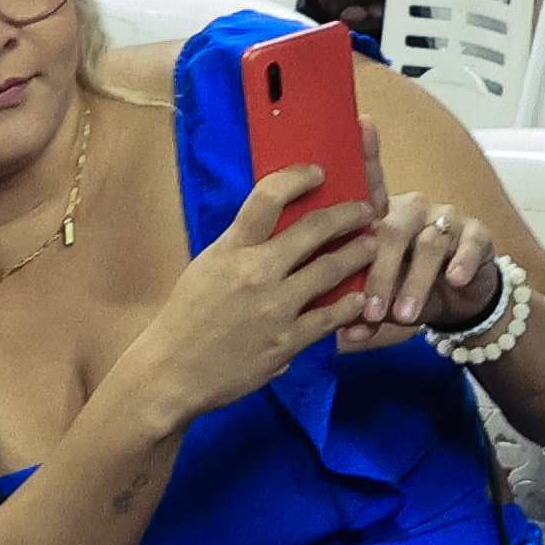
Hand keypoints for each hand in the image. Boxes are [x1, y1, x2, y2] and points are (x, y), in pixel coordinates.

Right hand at [116, 165, 383, 422]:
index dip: (297, 177)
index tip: (319, 172)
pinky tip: (360, 298)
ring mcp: (276, 307)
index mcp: (230, 250)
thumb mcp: (206, 270)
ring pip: (331, 269)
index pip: (267, 198)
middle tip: (366, 209)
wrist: (171, 372)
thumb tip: (273, 231)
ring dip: (358, 254)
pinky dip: (350, 304)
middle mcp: (256, 272)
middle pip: (313, 229)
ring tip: (373, 245)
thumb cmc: (185, 319)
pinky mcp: (288, 340)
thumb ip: (240, 250)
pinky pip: (330, 316)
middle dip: (347, 214)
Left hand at [330, 188, 504, 350]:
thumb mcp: (389, 303)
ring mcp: (446, 217)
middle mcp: (412, 209)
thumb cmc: (414, 289)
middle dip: (381, 275)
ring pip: (430, 242)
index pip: (361, 215)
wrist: (462, 295)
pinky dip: (462, 261)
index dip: (350, 234)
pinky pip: (470, 243)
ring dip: (417, 281)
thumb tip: (347, 334)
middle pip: (392, 232)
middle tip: (373, 313)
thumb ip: (368, 314)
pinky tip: (454, 280)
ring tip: (407, 315)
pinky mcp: (478, 232)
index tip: (334, 260)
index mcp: (380, 217)